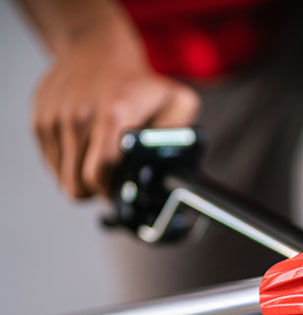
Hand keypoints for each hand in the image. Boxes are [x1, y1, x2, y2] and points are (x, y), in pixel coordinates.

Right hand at [31, 31, 198, 197]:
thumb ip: (179, 136)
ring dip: (81, 177)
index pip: (102, 173)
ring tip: (100, 160)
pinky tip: (85, 147)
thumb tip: (176, 168)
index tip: (122, 194)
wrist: (96, 48)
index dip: (112, 192)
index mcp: (114, 114)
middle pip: (78, 183)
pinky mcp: (39, 118)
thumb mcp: (177, 101)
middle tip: (113, 179)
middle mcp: (79, 116)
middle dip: (97, 190)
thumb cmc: (139, 82)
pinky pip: (50, 162)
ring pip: (62, 178)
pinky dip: (67, 163)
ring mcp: (55, 117)